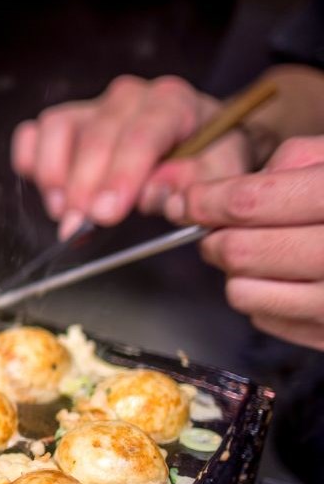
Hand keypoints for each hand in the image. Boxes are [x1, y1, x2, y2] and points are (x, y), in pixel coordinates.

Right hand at [11, 74, 253, 237]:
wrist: (201, 139)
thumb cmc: (209, 156)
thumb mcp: (223, 170)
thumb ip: (196, 181)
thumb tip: (155, 193)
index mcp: (173, 103)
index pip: (142, 134)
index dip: (121, 176)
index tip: (105, 213)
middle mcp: (129, 98)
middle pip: (96, 136)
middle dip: (84, 187)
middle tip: (79, 227)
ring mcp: (94, 106)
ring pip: (58, 128)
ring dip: (54, 175)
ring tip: (65, 212)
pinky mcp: (67, 120)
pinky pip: (35, 133)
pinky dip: (32, 161)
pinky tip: (49, 192)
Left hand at [169, 136, 323, 349]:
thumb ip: (294, 162)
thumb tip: (228, 192)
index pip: (253, 202)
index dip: (207, 201)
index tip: (188, 202)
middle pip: (241, 252)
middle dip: (215, 239)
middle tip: (215, 231)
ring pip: (246, 294)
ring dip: (238, 274)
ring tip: (258, 256)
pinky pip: (270, 321)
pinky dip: (264, 301)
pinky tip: (288, 281)